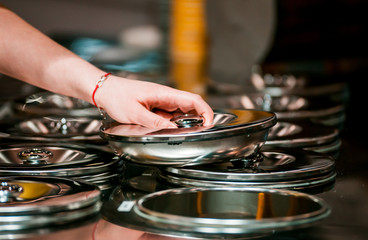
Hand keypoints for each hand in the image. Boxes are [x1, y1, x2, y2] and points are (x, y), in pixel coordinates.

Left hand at [96, 76, 213, 128]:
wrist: (104, 90)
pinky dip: (172, 123)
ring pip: (180, 112)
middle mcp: (165, 96)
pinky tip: (166, 129)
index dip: (206, 111)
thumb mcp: (134, 113)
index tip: (209, 124)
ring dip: (183, 122)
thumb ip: (154, 122)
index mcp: (164, 93)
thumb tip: (173, 129)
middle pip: (191, 106)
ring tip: (178, 133)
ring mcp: (161, 101)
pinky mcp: (156, 106)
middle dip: (198, 119)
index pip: (193, 99)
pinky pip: (170, 115)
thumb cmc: (117, 97)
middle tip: (198, 133)